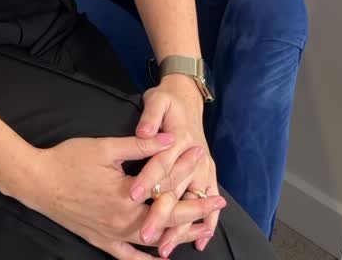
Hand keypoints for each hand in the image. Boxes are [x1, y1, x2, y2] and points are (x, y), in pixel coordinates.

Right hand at [22, 133, 223, 259]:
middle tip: (217, 202)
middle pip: (168, 219)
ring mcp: (114, 236)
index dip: (187, 174)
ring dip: (180, 235)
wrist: (38, 182)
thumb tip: (169, 139)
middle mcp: (125, 222)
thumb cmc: (70, 159)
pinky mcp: (102, 242)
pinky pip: (130, 258)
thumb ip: (140, 145)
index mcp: (128, 196)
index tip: (203, 160)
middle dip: (195, 210)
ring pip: (155, 241)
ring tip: (201, 228)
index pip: (168, 188)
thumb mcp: (105, 148)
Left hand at [130, 80, 224, 255]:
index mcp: (179, 140)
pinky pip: (208, 203)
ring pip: (192, 203)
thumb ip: (151, 116)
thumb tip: (144, 130)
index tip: (133, 195)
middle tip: (145, 234)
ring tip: (165, 248)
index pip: (162, 163)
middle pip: (176, 190)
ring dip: (181, 228)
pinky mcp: (207, 175)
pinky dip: (206, 224)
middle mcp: (194, 158)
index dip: (148, 179)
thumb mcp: (158, 100)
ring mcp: (204, 169)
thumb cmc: (168, 100)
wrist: (188, 97)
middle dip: (161, 215)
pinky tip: (199, 242)